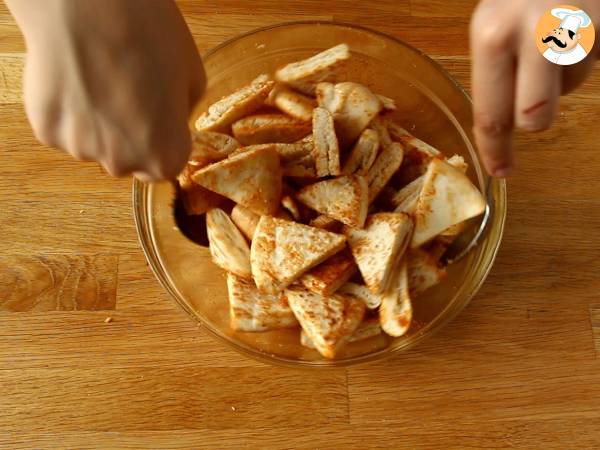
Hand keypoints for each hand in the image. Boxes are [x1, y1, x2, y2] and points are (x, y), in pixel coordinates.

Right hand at [7, 0, 204, 180]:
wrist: (89, 8)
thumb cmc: (148, 37)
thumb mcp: (193, 77)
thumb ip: (182, 112)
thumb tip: (171, 118)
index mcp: (165, 157)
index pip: (167, 165)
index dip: (163, 139)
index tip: (159, 116)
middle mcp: (123, 164)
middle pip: (129, 159)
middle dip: (131, 134)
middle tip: (128, 91)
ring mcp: (81, 149)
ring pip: (94, 144)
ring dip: (98, 122)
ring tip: (100, 79)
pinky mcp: (48, 131)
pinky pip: (64, 129)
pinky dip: (69, 111)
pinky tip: (76, 79)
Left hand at [470, 0, 598, 176]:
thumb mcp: (493, 23)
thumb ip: (496, 69)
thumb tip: (500, 124)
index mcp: (491, 36)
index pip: (490, 114)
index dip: (496, 150)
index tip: (500, 171)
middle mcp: (532, 34)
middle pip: (534, 118)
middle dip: (535, 117)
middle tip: (534, 96)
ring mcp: (576, 28)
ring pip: (569, 90)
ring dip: (563, 77)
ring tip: (557, 37)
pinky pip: (593, 64)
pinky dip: (584, 57)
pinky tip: (576, 29)